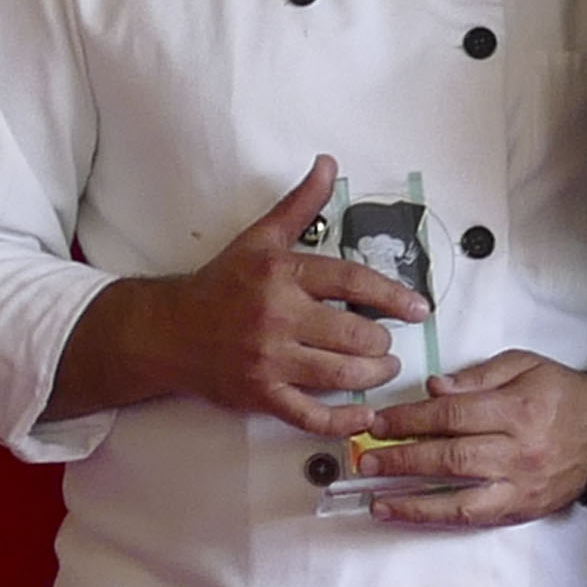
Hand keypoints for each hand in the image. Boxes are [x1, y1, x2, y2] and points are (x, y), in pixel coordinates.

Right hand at [72, 157, 420, 435]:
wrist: (168, 332)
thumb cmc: (221, 284)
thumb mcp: (260, 238)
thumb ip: (300, 204)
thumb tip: (328, 164)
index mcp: (283, 276)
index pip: (353, 283)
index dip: (393, 296)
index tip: (419, 308)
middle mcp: (278, 318)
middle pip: (353, 334)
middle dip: (382, 341)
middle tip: (388, 341)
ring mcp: (269, 361)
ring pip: (340, 374)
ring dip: (373, 374)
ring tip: (383, 367)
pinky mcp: (261, 395)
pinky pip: (310, 415)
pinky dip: (343, 421)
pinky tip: (365, 417)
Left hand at [348, 352, 586, 529]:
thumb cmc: (563, 395)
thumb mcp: (526, 365)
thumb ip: (478, 375)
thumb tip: (433, 389)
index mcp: (518, 408)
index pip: (451, 415)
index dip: (409, 419)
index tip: (378, 421)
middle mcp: (518, 450)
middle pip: (449, 456)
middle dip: (401, 458)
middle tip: (364, 458)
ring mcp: (519, 484)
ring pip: (457, 496)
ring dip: (409, 498)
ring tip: (373, 496)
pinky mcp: (520, 508)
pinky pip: (471, 517)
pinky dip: (432, 516)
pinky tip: (403, 512)